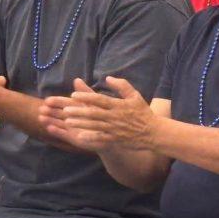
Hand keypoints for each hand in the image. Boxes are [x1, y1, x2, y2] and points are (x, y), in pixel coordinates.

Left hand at [41, 77, 155, 152]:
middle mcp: (115, 117)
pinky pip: (101, 138)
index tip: (74, 95)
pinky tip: (80, 136)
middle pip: (94, 113)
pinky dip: (90, 137)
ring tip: (67, 121)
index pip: (100, 99)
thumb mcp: (135, 96)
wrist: (153, 132)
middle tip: (65, 110)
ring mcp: (115, 129)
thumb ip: (122, 86)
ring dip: (80, 123)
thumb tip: (108, 78)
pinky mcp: (116, 139)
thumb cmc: (143, 113)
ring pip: (94, 126)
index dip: (86, 97)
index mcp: (119, 105)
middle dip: (79, 111)